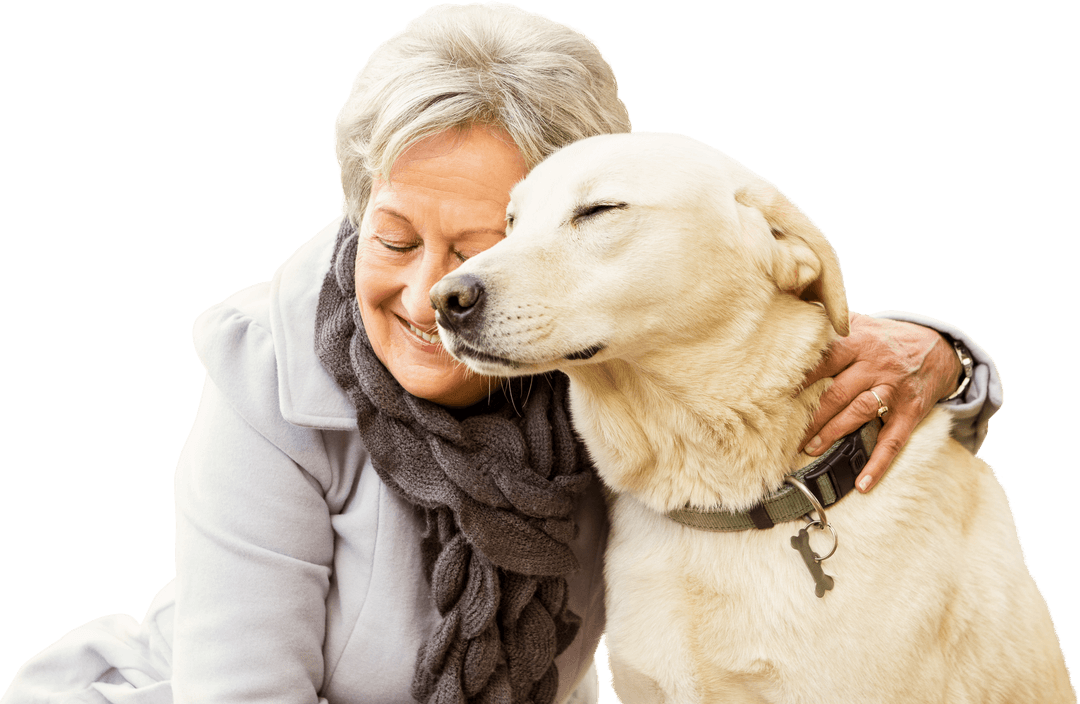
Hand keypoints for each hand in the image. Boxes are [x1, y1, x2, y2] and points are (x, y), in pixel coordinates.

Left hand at [800, 313, 961, 492]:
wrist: (938, 346)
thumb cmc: (886, 338)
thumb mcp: (861, 323)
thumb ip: (830, 325)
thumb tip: (792, 317)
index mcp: (857, 343)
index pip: (822, 360)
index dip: (799, 378)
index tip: (774, 393)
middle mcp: (874, 366)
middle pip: (836, 392)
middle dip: (810, 415)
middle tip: (784, 433)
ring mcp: (893, 390)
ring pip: (859, 413)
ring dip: (833, 433)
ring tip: (810, 449)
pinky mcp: (910, 412)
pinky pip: (893, 441)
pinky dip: (878, 463)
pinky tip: (863, 483)